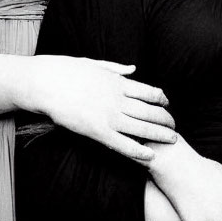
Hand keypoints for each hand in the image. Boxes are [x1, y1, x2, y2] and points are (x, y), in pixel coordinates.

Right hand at [26, 55, 175, 161]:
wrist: (46, 83)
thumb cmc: (67, 71)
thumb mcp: (96, 64)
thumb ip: (117, 69)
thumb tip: (133, 69)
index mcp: (119, 82)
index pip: (150, 92)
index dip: (162, 100)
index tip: (167, 105)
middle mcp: (118, 99)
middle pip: (151, 111)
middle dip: (166, 120)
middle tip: (174, 127)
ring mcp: (109, 116)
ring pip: (142, 128)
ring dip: (160, 135)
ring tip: (172, 140)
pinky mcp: (97, 132)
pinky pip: (123, 144)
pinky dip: (139, 151)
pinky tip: (150, 156)